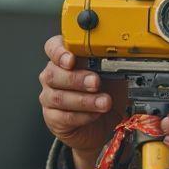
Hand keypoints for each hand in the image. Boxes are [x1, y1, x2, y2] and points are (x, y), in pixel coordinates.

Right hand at [38, 35, 126, 168]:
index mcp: (66, 58)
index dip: (59, 52)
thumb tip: (119, 56)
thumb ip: (109, 63)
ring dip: (85, 100)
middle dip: (77, 78)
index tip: (72, 59)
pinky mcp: (53, 118)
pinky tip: (96, 114)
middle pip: (53, 74)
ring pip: (59, 97)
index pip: (53, 47)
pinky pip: (64, 117)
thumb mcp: (113, 74)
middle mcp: (54, 76)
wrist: (106, 121)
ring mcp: (50, 97)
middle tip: (95, 82)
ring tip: (104, 102)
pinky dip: (83, 116)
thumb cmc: (107, 93)